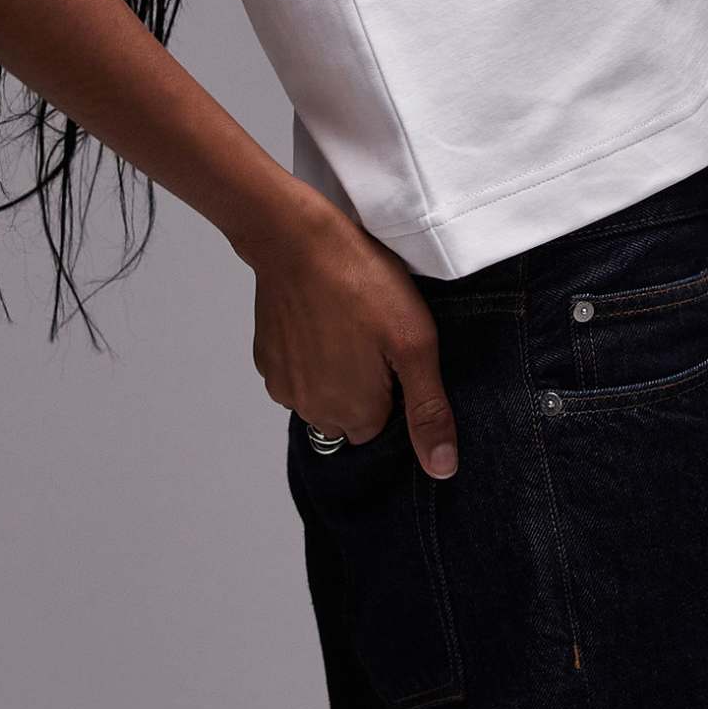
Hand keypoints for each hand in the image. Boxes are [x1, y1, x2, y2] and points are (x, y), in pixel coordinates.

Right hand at [248, 194, 459, 477]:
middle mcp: (314, 411)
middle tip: (372, 336)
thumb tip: (442, 469)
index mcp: (355, 414)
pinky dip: (306, 357)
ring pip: (320, 397)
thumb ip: (428, 409)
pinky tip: (318, 321)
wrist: (297, 238)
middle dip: (363, 388)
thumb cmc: (361, 282)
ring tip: (345, 324)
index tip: (394, 354)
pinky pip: (295, 375)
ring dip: (333, 374)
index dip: (393, 391)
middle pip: (350, 418)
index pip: (383, 428)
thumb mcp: (414, 341)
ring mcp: (284, 386)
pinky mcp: (265, 360)